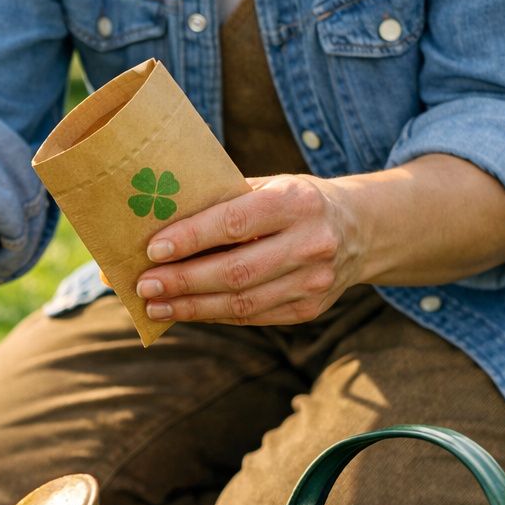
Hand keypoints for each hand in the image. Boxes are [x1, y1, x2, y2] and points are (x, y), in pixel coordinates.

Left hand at [135, 175, 363, 325]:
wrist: (360, 229)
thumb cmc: (294, 203)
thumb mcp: (269, 187)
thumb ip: (223, 202)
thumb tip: (155, 222)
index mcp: (296, 202)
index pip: (235, 223)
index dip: (191, 239)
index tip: (153, 249)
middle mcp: (311, 242)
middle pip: (236, 271)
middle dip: (183, 281)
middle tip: (144, 284)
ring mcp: (314, 281)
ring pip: (242, 303)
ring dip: (191, 307)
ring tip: (154, 305)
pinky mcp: (310, 309)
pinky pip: (252, 317)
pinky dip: (213, 315)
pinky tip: (185, 311)